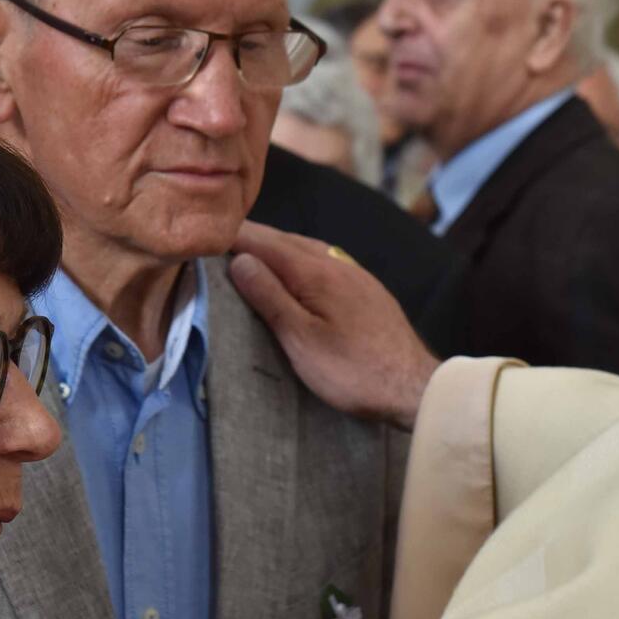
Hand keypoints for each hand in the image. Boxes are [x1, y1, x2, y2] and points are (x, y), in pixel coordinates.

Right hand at [229, 221, 439, 429]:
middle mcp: (336, 262)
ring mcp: (354, 273)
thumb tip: (240, 260)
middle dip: (251, 237)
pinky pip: (322, 260)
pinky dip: (297, 258)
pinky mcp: (365, 288)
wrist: (414, 386)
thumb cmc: (354, 370)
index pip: (264, 241)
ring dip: (275, 246)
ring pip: (305, 248)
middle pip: (284, 239)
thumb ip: (270, 297)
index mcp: (315, 271)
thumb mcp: (302, 340)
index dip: (233, 236)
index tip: (205, 232)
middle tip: (219, 238)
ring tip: (249, 252)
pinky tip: (294, 271)